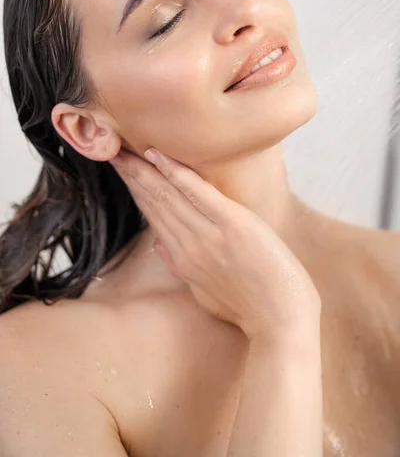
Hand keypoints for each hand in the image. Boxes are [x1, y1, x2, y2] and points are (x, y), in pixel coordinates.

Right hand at [109, 148, 320, 340]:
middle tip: (112, 151)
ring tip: (125, 149)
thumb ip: (182, 268)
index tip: (123, 172)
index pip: (154, 217)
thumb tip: (160, 246)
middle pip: (155, 202)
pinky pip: (197, 193)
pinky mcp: (233, 225)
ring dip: (145, 170)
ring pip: (168, 195)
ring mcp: (209, 234)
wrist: (281, 323)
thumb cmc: (249, 310)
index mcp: (184, 260)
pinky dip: (176, 173)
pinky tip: (157, 156)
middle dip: (133, 175)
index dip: (136, 191)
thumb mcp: (207, 294)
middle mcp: (189, 245)